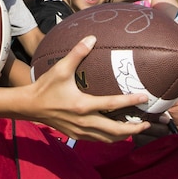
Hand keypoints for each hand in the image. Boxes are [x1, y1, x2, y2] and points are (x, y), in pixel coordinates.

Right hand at [27, 36, 149, 141]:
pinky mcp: (76, 135)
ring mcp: (80, 131)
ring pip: (108, 139)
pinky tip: (116, 132)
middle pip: (115, 130)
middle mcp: (84, 121)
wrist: (30, 106)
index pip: (112, 105)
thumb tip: (92, 38)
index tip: (144, 98)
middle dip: (133, 128)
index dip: (130, 101)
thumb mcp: (60, 68)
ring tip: (136, 129)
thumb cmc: (46, 86)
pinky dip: (110, 138)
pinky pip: (98, 140)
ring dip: (124, 135)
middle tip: (147, 123)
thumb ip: (77, 53)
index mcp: (82, 105)